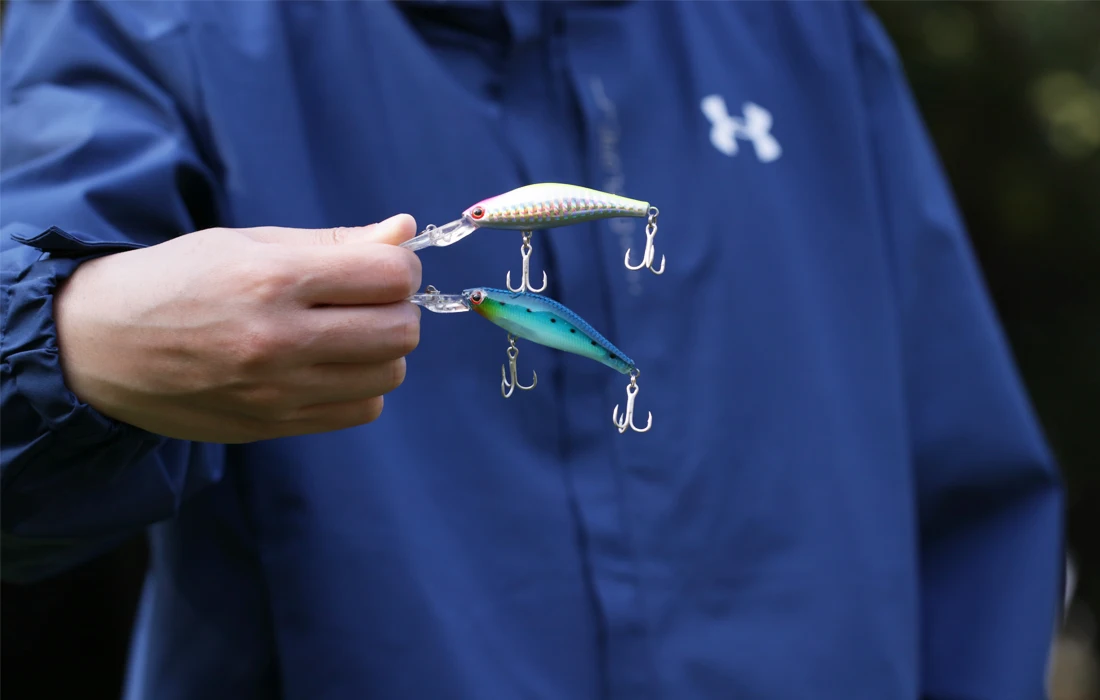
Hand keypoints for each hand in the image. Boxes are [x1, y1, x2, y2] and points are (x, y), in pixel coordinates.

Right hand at [53, 215, 422, 442]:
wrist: (100, 346)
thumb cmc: (177, 280)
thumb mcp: (248, 242)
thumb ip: (333, 242)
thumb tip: (407, 232)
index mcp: (271, 279)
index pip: (390, 275)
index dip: (400, 266)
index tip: (380, 265)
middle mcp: (278, 339)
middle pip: (401, 330)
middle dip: (398, 308)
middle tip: (367, 300)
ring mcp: (277, 391)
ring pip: (390, 374)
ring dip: (383, 350)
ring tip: (346, 334)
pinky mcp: (274, 426)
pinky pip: (362, 410)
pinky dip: (361, 387)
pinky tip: (329, 366)